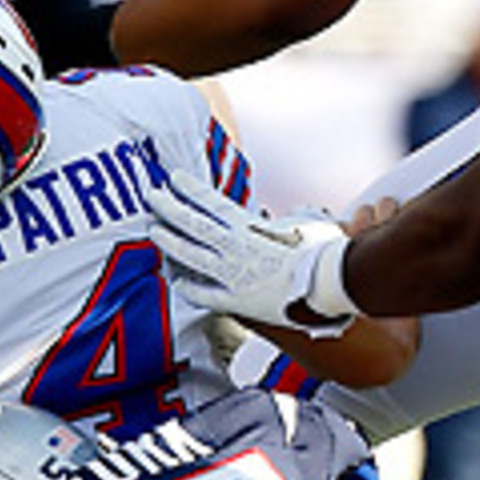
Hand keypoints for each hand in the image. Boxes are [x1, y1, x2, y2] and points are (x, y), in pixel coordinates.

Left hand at [147, 170, 356, 333]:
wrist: (328, 283)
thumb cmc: (321, 250)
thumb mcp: (306, 222)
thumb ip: (291, 217)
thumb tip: (296, 213)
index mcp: (248, 225)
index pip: (210, 201)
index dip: (189, 189)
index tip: (173, 178)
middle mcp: (233, 247)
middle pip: (190, 224)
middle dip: (167, 207)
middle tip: (151, 196)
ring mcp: (230, 275)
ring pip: (189, 256)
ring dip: (168, 242)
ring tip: (153, 231)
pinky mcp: (235, 301)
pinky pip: (204, 294)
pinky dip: (189, 288)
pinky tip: (177, 283)